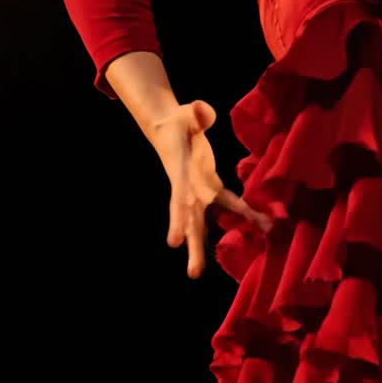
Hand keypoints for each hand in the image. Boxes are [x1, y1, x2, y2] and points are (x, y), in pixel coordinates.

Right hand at [149, 100, 271, 278]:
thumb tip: (200, 109)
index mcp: (185, 174)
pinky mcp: (198, 194)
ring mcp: (192, 194)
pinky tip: (214, 251)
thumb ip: (197, 114)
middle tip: (193, 274)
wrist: (166, 128)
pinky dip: (214, 230)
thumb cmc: (180, 121)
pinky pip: (208, 215)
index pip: (186, 199)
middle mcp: (188, 189)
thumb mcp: (187, 113)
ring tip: (194, 274)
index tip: (173, 242)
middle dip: (192, 245)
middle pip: (189, 221)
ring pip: (195, 225)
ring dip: (197, 249)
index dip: (181, 219)